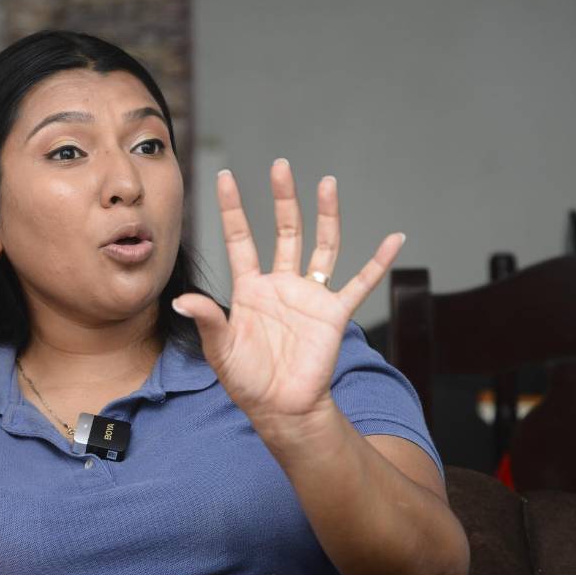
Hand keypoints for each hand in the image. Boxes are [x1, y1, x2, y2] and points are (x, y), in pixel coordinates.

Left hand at [172, 160, 403, 442]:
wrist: (281, 408)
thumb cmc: (246, 380)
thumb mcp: (220, 349)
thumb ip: (208, 319)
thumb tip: (181, 301)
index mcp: (249, 288)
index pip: (240, 238)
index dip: (233, 208)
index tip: (226, 176)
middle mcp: (280, 284)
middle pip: (284, 231)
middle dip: (283, 199)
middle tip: (281, 166)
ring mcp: (309, 295)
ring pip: (321, 245)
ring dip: (326, 215)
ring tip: (328, 183)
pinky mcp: (334, 313)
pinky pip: (360, 283)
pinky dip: (379, 262)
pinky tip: (395, 239)